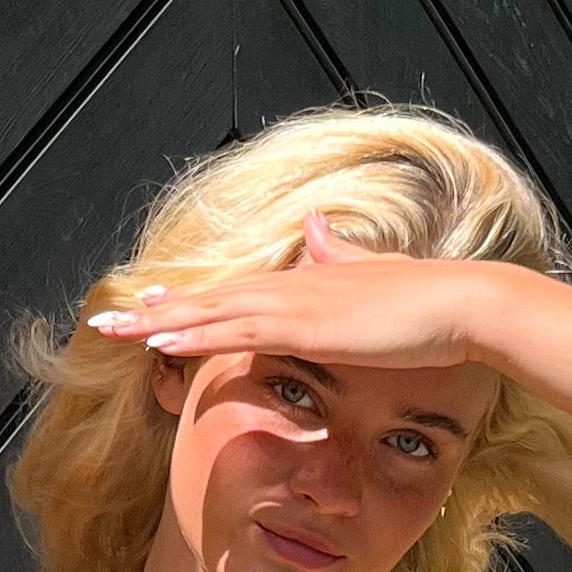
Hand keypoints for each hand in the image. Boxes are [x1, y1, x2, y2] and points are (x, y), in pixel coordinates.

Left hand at [86, 215, 512, 374]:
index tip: (150, 307)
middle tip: (108, 322)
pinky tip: (159, 342)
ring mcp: (295, 304)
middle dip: (157, 313)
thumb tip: (313, 228)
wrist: (463, 303)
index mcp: (306, 281)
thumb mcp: (374, 278)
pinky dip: (194, 335)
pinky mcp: (305, 326)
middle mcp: (291, 286)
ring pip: (211, 313)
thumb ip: (339, 256)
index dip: (188, 302)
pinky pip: (236, 332)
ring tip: (113, 332)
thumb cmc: (428, 302)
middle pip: (209, 300)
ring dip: (158, 324)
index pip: (233, 293)